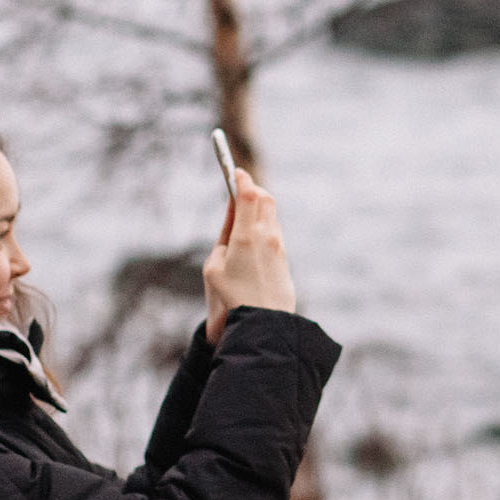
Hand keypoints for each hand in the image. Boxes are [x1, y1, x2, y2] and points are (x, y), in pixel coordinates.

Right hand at [204, 169, 297, 344]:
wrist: (260, 328)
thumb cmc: (229, 300)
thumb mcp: (214, 267)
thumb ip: (224, 236)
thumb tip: (233, 217)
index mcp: (246, 236)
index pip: (248, 193)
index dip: (241, 178)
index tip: (234, 171)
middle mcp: (268, 237)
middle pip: (265, 198)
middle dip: (252, 190)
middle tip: (239, 190)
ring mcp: (280, 249)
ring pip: (272, 216)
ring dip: (258, 210)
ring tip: (242, 218)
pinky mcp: (285, 261)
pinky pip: (275, 235)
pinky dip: (264, 229)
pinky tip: (253, 242)